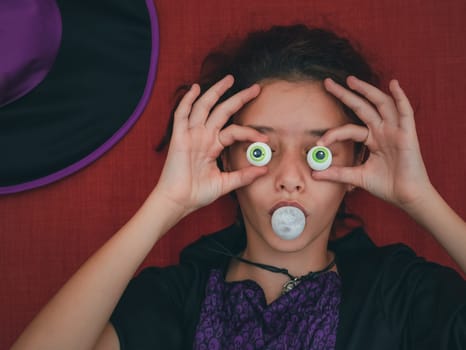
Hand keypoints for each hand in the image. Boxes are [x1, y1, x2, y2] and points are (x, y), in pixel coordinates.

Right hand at [154, 75, 267, 216]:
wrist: (180, 201)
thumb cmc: (198, 193)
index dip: (250, 132)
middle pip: (223, 110)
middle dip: (239, 98)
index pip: (235, 131)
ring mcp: (191, 135)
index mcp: (214, 145)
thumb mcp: (225, 183)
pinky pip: (182, 114)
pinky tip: (195, 88)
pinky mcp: (179, 137)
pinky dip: (187, 100)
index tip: (266, 137)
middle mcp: (204, 136)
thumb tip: (264, 169)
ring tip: (230, 79)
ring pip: (204, 107)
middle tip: (255, 88)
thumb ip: (244, 176)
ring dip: (216, 91)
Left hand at [313, 76, 432, 208]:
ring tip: (351, 80)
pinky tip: (394, 84)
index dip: (333, 134)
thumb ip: (337, 173)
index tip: (318, 142)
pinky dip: (401, 97)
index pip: (348, 129)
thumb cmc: (386, 186)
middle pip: (362, 107)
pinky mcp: (407, 135)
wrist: (406, 197)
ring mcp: (394, 131)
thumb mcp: (357, 177)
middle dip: (345, 94)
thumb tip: (314, 174)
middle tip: (328, 82)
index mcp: (372, 139)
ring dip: (367, 90)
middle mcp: (382, 131)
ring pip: (381, 104)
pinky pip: (405, 112)